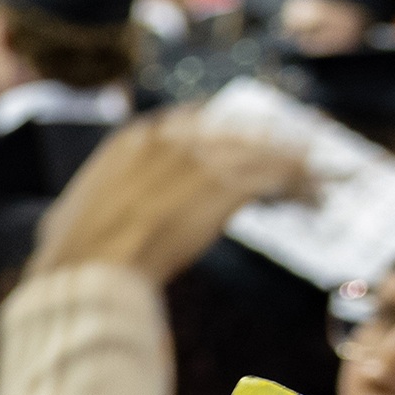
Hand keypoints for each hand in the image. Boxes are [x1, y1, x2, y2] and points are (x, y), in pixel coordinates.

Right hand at [29, 107, 315, 288]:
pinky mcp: (226, 186)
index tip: (250, 149)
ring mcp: (198, 160)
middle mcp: (170, 140)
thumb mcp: (72, 218)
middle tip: (303, 162)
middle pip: (239, 132)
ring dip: (298, 170)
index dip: (229, 137)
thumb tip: (73, 222)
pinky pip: (278, 177)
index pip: (197, 124)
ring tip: (322, 187)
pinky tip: (316, 201)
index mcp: (133, 141)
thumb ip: (94, 207)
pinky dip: (302, 187)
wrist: (84, 270)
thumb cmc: (72, 256)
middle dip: (273, 147)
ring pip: (265, 153)